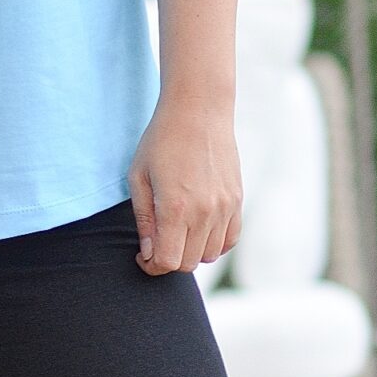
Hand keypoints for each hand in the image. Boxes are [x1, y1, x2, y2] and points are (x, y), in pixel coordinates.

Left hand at [127, 97, 241, 276]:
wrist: (199, 111)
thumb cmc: (161, 140)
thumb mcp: (138, 176)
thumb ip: (144, 219)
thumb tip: (148, 253)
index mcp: (175, 207)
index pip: (168, 262)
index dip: (151, 266)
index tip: (142, 255)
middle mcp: (204, 212)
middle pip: (188, 263)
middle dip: (168, 260)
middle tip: (155, 242)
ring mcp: (225, 208)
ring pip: (209, 255)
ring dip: (190, 251)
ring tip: (175, 230)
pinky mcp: (237, 201)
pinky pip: (229, 240)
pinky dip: (213, 243)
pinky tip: (198, 227)